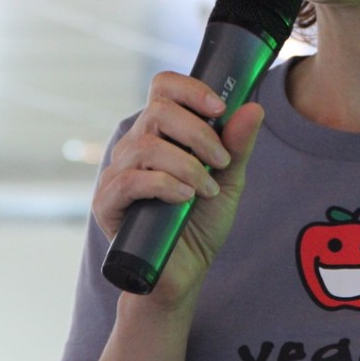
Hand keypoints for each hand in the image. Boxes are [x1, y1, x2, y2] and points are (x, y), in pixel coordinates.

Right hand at [94, 71, 263, 305]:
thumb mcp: (229, 180)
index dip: (190, 89)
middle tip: (222, 161)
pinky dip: (164, 185)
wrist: (184, 272)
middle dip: (198, 132)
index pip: (163, 88)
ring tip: (207, 189)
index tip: (220, 108)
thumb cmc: (201, 223)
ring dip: (187, 165)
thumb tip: (252, 108)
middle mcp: (135, 146)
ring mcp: (117, 173)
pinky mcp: (106, 204)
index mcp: (161, 133)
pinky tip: (185, 199)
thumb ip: (238, 145)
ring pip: (146, 146)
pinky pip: (129, 181)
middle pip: (157, 110)